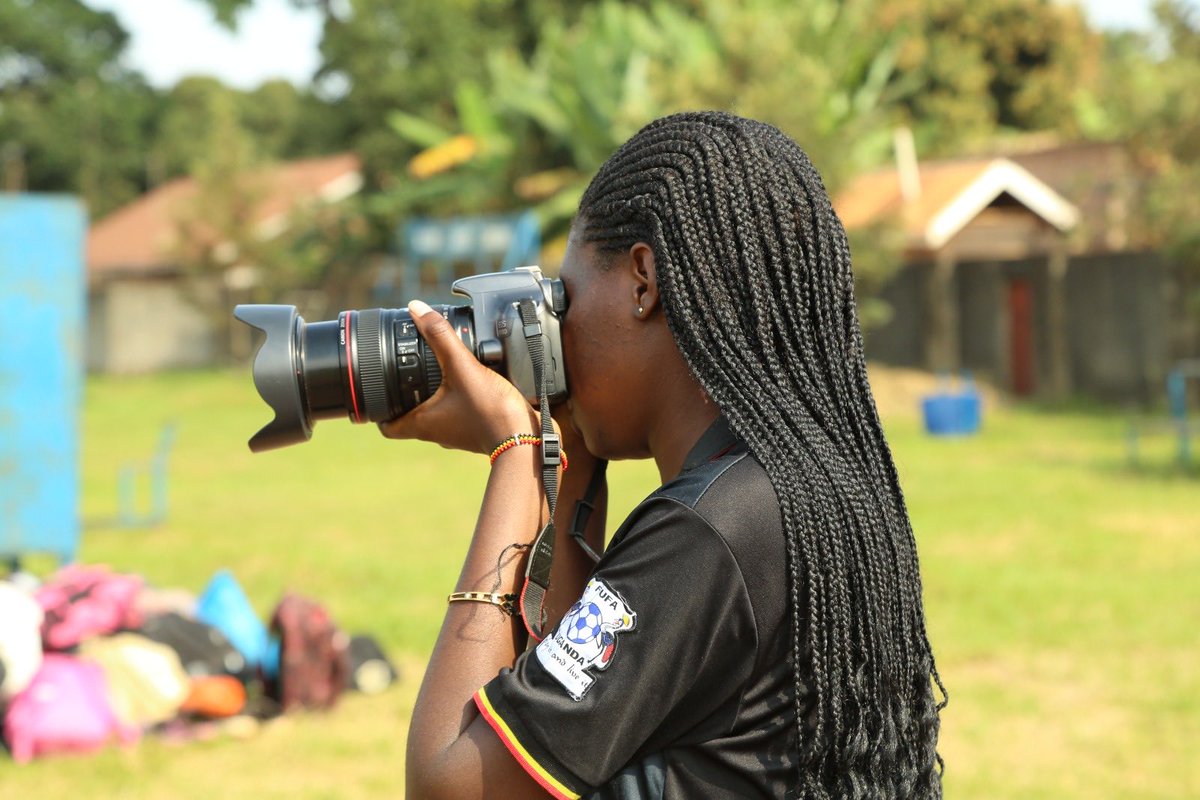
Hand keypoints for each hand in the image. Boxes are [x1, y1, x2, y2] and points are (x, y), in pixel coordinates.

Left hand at [378, 300, 539, 452]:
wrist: (527, 439)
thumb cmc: (492, 411)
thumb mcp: (463, 367)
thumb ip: (440, 336)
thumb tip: (417, 309)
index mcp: (423, 423)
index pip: (386, 427)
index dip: (377, 411)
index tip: (376, 391)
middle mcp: (436, 432)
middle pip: (409, 418)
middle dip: (406, 396)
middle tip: (405, 372)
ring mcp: (457, 433)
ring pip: (435, 416)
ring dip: (433, 396)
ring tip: (437, 371)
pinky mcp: (476, 430)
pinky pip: (458, 414)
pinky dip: (458, 399)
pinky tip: (470, 380)